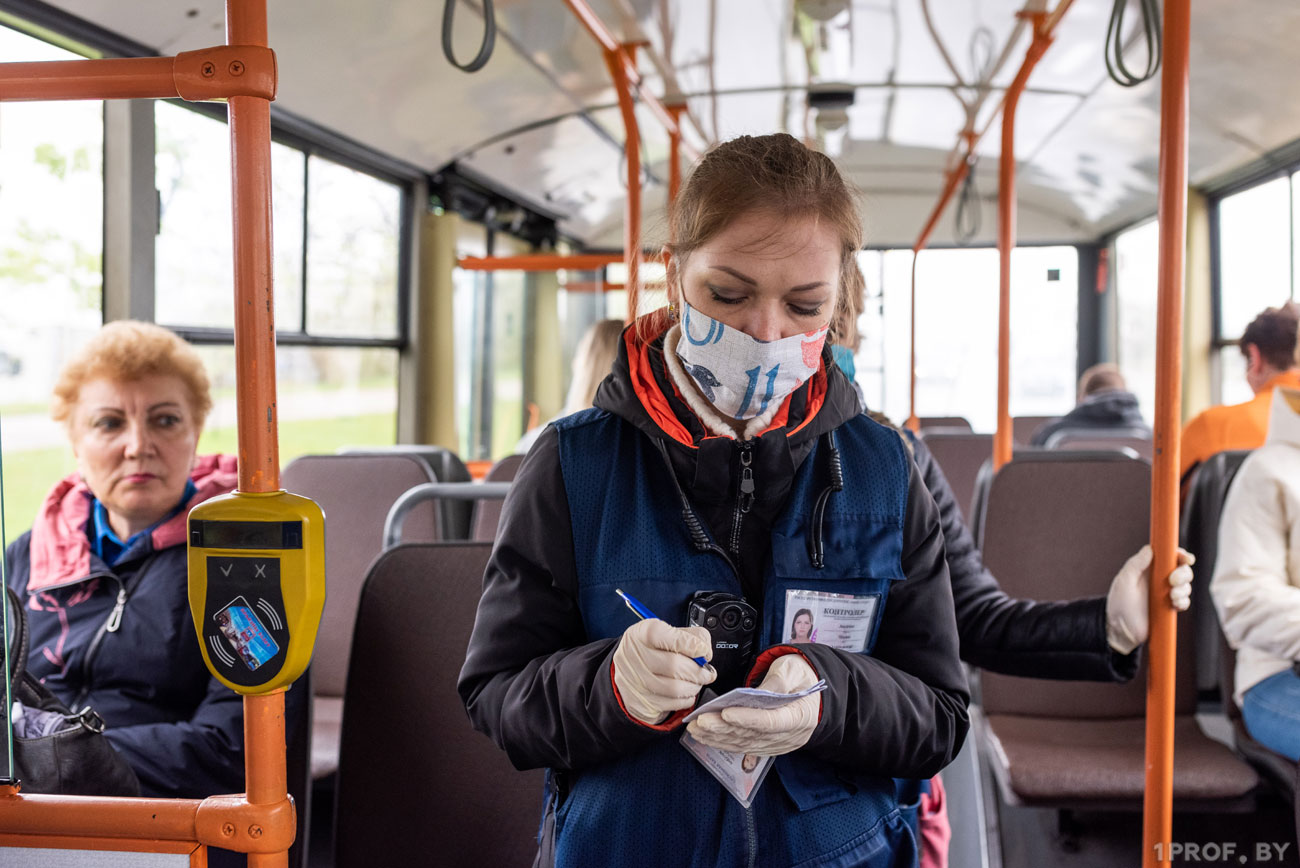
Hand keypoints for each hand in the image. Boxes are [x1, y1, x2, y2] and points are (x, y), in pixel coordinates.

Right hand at [612, 619, 715, 725]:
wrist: (629, 672)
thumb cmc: (653, 650)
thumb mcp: (667, 633)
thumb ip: (689, 636)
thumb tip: (705, 652)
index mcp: (640, 634)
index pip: (661, 635)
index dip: (688, 643)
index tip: (703, 650)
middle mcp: (633, 657)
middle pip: (673, 665)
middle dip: (698, 670)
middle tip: (707, 671)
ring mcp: (635, 683)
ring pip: (675, 688)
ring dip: (694, 686)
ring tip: (697, 681)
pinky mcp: (641, 703)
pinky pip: (673, 704)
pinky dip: (687, 699)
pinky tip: (686, 691)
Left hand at [687, 653, 819, 755]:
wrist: (810, 691)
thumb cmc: (801, 677)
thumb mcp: (792, 670)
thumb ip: (776, 682)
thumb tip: (754, 694)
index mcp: (801, 716)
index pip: (772, 721)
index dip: (748, 719)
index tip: (726, 713)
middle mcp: (790, 736)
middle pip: (753, 735)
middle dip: (723, 728)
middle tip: (701, 721)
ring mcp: (778, 744)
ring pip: (745, 744)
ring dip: (718, 738)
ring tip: (697, 729)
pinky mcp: (768, 746)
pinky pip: (744, 747)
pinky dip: (724, 742)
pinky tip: (708, 737)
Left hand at [1106, 544, 1195, 654]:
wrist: (1120, 629)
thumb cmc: (1118, 602)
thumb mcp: (1124, 581)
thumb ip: (1135, 564)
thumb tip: (1149, 549)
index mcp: (1148, 569)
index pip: (1169, 557)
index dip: (1180, 555)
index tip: (1186, 559)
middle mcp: (1159, 579)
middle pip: (1182, 570)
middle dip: (1183, 573)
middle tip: (1173, 581)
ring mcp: (1165, 593)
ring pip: (1185, 586)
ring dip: (1183, 589)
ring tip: (1172, 596)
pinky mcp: (1169, 607)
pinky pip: (1184, 601)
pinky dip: (1183, 601)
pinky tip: (1175, 604)